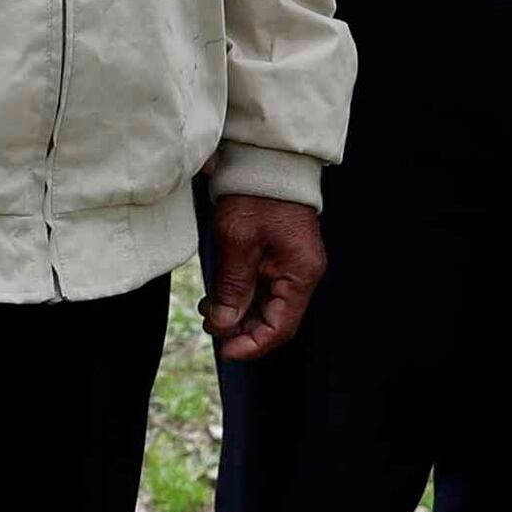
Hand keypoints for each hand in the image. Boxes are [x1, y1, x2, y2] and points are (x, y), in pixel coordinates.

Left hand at [201, 193, 325, 360]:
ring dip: (238, 312)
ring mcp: (293, 266)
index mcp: (300, 274)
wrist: (266, 161)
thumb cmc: (256, 196)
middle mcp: (302, 274)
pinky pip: (263, 288)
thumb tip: (225, 325)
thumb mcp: (238, 242)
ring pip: (266, 306)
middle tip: (209, 323)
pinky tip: (219, 292)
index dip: (251, 345)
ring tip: (209, 307)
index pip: (280, 328)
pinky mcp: (281, 257)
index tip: (224, 350)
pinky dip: (241, 295)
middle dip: (241, 328)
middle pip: (274, 320)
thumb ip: (233, 288)